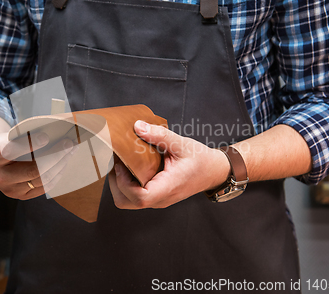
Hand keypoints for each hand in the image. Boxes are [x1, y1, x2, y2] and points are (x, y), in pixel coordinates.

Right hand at [0, 115, 76, 199]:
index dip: (28, 145)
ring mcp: (11, 190)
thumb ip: (27, 135)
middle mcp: (0, 177)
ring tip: (70, 150)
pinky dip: (57, 173)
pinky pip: (46, 187)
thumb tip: (56, 132)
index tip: (46, 136)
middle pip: (33, 170)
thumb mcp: (10, 136)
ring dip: (60, 164)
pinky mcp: (22, 196)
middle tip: (69, 143)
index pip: (11, 152)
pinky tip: (64, 162)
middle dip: (55, 155)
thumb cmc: (8, 144)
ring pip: (42, 179)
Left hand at [109, 120, 229, 208]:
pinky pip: (133, 194)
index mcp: (167, 188)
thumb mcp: (182, 144)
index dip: (124, 183)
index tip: (121, 164)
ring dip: (118, 183)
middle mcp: (159, 199)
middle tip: (114, 161)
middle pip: (126, 202)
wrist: (213, 171)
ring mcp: (156, 199)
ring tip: (119, 162)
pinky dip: (124, 182)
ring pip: (127, 201)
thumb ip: (160, 135)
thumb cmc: (200, 159)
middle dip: (115, 183)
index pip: (139, 198)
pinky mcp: (154, 194)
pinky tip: (126, 165)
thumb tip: (137, 126)